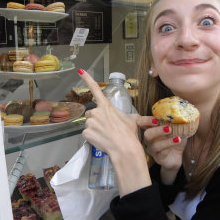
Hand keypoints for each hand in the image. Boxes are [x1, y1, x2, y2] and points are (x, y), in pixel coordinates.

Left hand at [78, 69, 150, 195]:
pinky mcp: (86, 133)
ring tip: (106, 135)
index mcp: (106, 106)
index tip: (80, 70)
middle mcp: (96, 112)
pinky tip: (101, 140)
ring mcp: (90, 122)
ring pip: (89, 124)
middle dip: (97, 119)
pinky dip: (92, 137)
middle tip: (107, 128)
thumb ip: (127, 115)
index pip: (95, 89)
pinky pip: (86, 134)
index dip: (87, 78)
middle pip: (91, 113)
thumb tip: (139, 117)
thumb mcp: (133, 119)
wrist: (125, 149)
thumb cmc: (129, 134)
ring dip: (95, 129)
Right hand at [137, 118, 186, 184]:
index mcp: (151, 129)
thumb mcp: (176, 128)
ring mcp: (152, 149)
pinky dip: (170, 148)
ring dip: (166, 141)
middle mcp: (149, 139)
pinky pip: (161, 154)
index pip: (141, 122)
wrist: (177, 156)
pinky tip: (177, 143)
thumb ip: (176, 122)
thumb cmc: (174, 139)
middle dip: (157, 130)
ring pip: (155, 145)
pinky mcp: (158, 158)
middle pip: (147, 134)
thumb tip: (182, 115)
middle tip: (169, 128)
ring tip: (177, 138)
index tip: (156, 119)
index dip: (145, 120)